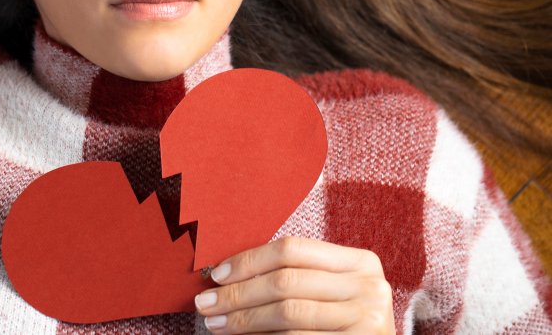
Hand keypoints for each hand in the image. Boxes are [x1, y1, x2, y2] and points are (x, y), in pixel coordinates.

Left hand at [194, 237, 394, 333]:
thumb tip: (226, 274)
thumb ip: (294, 275)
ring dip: (243, 320)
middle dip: (238, 294)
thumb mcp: (329, 290)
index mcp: (359, 262)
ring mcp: (368, 320)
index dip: (249, 260)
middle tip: (205, 303)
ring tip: (216, 324)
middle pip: (285, 282)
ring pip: (287, 314)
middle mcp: (369, 288)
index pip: (292, 250)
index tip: (216, 275)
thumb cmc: (342, 322)